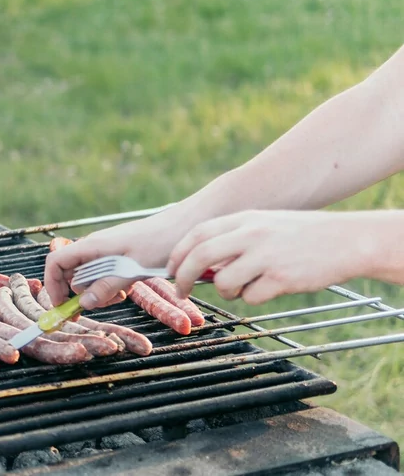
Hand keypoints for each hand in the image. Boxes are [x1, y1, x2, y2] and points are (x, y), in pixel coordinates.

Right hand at [44, 213, 190, 309]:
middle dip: (79, 293)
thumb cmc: (161, 240)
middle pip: (71, 273)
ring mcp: (107, 252)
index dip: (53, 284)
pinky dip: (110, 286)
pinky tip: (127, 288)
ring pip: (88, 276)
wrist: (187, 225)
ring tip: (119, 295)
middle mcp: (95, 248)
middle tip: (99, 305)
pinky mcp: (120, 256)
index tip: (61, 305)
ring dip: (97, 291)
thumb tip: (83, 302)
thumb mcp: (133, 268)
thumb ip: (107, 285)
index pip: (56, 262)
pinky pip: (105, 275)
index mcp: (93, 246)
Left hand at [167, 210, 379, 304]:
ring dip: (225, 292)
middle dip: (183, 277)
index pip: (198, 234)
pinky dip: (252, 298)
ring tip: (240, 289)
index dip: (178, 253)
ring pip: (224, 282)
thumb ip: (234, 238)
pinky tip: (269, 289)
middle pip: (200, 256)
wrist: (347, 241)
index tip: (170, 268)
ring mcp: (266, 256)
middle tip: (180, 291)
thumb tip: (204, 264)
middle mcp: (251, 234)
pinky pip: (251, 296)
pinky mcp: (281, 278)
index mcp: (245, 219)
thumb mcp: (265, 224)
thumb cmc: (303, 235)